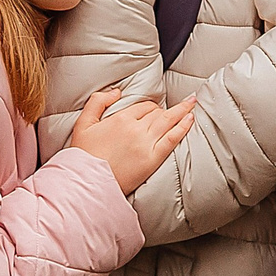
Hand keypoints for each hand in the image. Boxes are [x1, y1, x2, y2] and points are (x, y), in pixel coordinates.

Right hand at [66, 89, 197, 193]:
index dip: (149, 108)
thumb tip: (116, 91)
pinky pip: (173, 138)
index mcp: (120, 119)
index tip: (152, 111)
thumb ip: (97, 102)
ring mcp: (146, 144)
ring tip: (192, 102)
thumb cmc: (83, 156)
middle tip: (175, 107)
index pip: (143, 106)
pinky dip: (183, 126)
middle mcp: (135, 129)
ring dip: (182, 110)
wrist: (88, 184)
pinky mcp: (153, 159)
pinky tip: (191, 118)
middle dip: (163, 110)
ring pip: (168, 121)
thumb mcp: (83, 124)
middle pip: (157, 113)